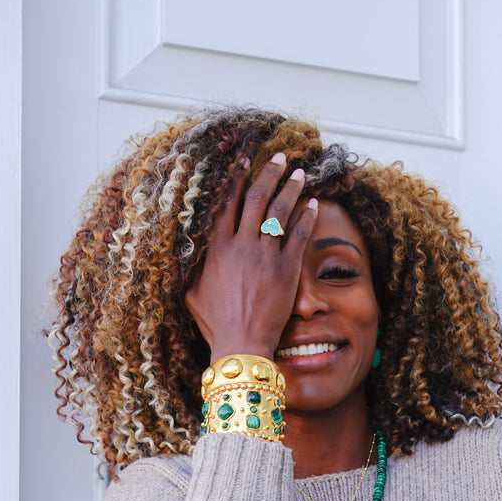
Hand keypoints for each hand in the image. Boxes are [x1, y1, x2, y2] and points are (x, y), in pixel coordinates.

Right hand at [184, 152, 318, 360]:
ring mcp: (265, 255)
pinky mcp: (287, 269)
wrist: (241, 343)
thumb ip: (194, 268)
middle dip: (269, 172)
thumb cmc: (216, 323)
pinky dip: (306, 216)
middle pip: (257, 197)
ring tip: (299, 173)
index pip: (227, 202)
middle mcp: (241, 245)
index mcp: (217, 247)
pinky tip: (313, 204)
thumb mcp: (193, 293)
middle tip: (278, 157)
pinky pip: (299, 234)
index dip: (236, 177)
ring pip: (280, 210)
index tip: (244, 160)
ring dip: (291, 187)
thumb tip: (188, 254)